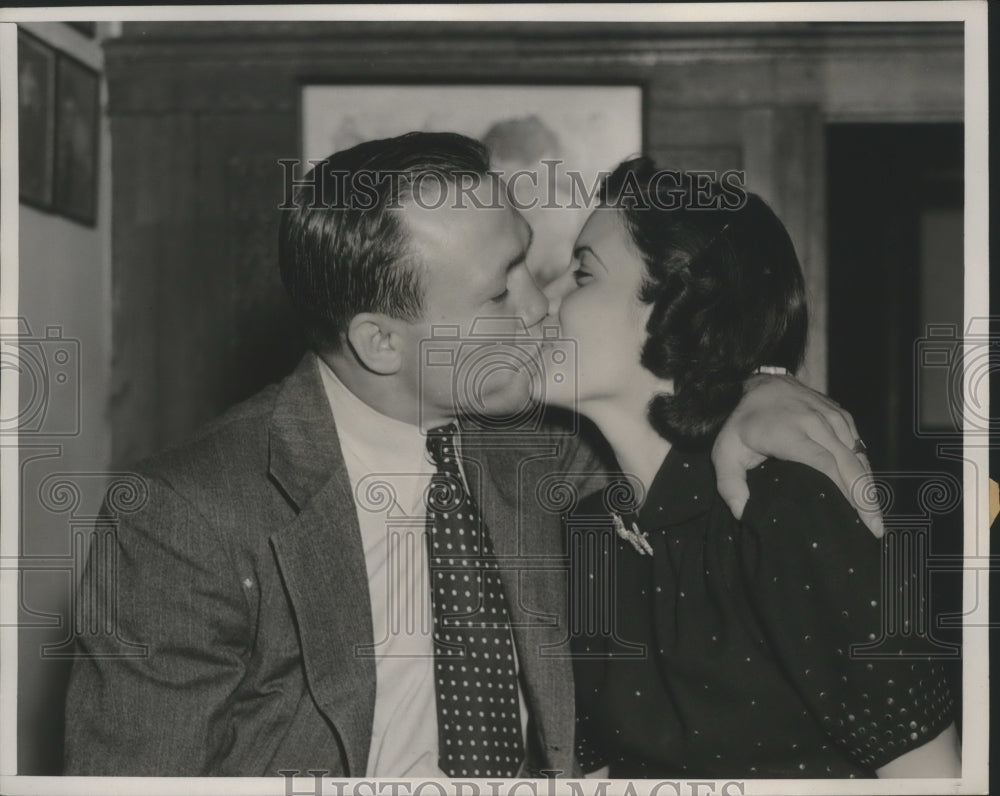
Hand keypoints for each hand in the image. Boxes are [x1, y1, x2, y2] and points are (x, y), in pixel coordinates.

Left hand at [712, 374, 883, 536]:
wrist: (763, 384)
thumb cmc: (744, 423)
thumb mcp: (725, 452)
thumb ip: (729, 484)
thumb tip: (743, 513)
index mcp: (789, 434)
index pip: (825, 463)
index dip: (845, 490)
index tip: (857, 516)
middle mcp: (816, 424)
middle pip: (849, 464)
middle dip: (866, 498)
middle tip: (875, 529)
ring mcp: (833, 418)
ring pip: (859, 456)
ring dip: (869, 486)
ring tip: (875, 517)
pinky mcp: (842, 416)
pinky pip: (859, 446)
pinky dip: (866, 468)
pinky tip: (868, 491)